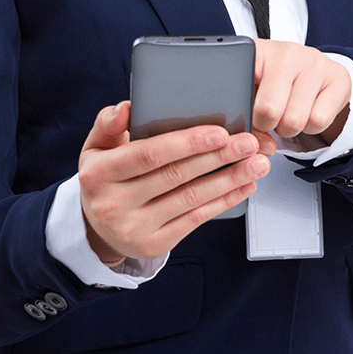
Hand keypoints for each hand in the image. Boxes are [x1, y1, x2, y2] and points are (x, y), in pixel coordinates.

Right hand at [78, 102, 270, 263]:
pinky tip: (243, 186)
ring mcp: (135, 228)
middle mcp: (114, 204)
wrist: (98, 227)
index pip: (148, 155)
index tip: (219, 132)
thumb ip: (108, 124)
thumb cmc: (105, 177)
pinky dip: (223, 201)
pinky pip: (196, 219)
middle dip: (218, 157)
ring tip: (256, 163)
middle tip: (249, 143)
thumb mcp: (96, 147)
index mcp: (99, 173)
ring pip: (191, 198)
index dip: (186, 143)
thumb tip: (127, 108)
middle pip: (176, 176)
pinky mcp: (155, 244)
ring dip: (229, 179)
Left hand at [252, 40, 350, 145]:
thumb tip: (251, 140)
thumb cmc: (275, 83)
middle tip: (272, 118)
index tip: (252, 115)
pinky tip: (309, 112)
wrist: (314, 71)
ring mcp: (316, 61)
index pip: (242, 88)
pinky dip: (312, 127)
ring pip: (295, 119)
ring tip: (290, 114)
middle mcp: (288, 51)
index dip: (246, 113)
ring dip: (290, 128)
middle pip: (269, 110)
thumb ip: (243, 110)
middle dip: (268, 125)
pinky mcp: (339, 77)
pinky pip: (319, 120)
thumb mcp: (252, 89)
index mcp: (259, 51)